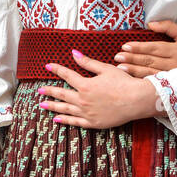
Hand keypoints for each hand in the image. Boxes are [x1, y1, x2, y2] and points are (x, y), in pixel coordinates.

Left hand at [38, 52, 159, 129]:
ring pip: (66, 109)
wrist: (136, 100)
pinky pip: (75, 122)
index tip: (48, 66)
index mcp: (86, 85)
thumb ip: (88, 63)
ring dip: (53, 106)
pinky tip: (57, 119)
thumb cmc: (124, 82)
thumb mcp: (106, 69)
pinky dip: (65, 120)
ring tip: (42, 105)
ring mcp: (87, 113)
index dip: (57, 69)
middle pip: (62, 94)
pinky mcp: (93, 123)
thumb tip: (74, 54)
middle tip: (39, 90)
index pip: (67, 75)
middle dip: (50, 91)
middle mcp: (83, 100)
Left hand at [113, 20, 176, 77]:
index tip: (125, 46)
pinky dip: (144, 81)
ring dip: (135, 71)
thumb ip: (169, 27)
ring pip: (151, 73)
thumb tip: (150, 24)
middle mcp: (176, 64)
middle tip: (117, 57)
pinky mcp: (175, 86)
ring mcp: (175, 77)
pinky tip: (133, 80)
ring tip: (121, 68)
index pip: (154, 48)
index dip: (139, 47)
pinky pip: (157, 83)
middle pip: (150, 61)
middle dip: (132, 59)